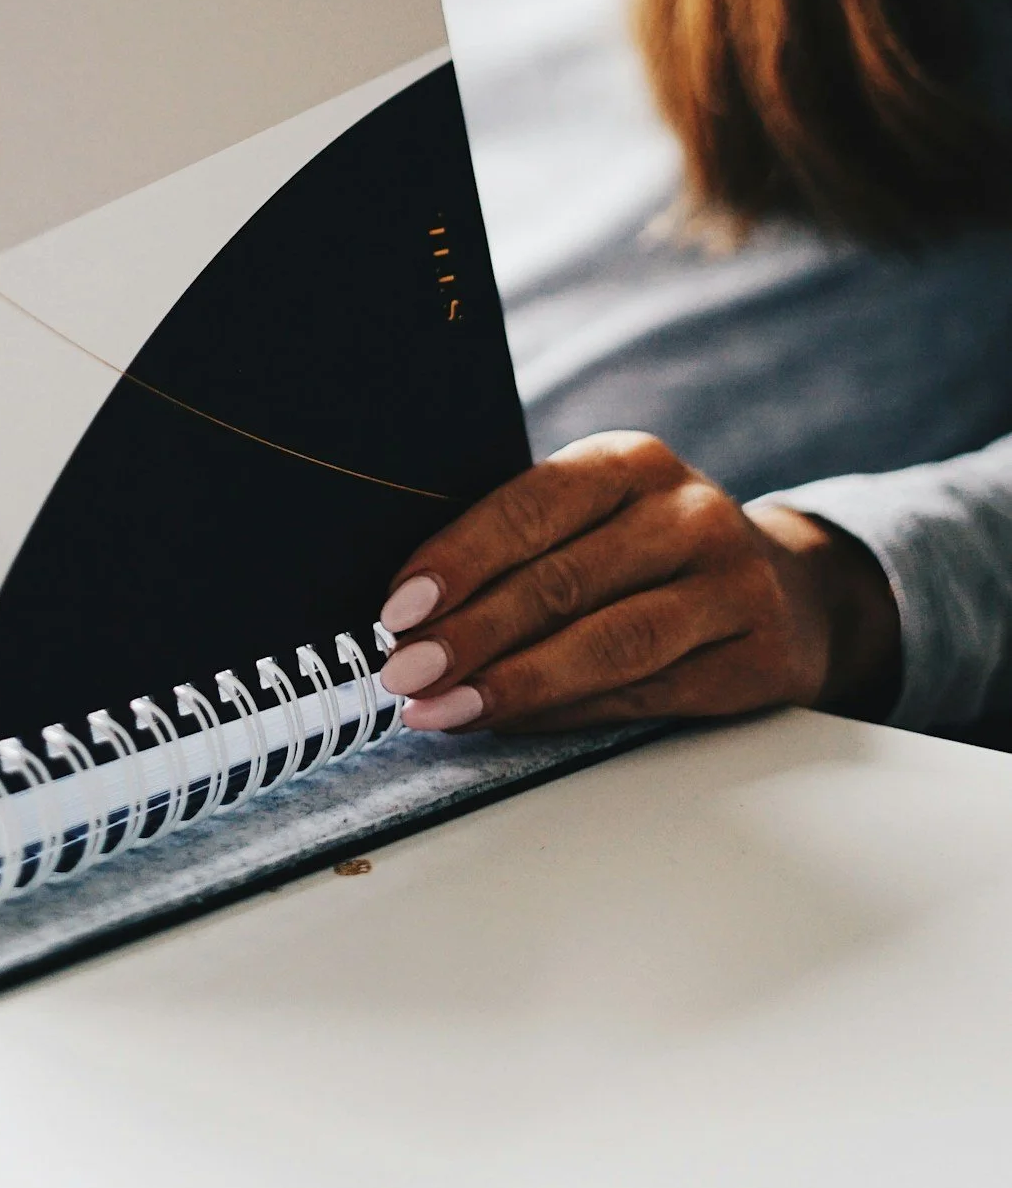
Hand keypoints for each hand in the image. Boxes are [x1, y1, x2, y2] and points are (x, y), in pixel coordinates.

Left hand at [378, 431, 900, 733]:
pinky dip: (565, 715)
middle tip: (405, 673)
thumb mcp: (598, 516)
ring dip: (514, 684)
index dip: (460, 559)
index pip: (533, 505)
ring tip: (442, 709)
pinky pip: (644, 695)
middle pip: (565, 581)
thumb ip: (521, 545)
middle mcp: (689, 515)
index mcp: (633, 462)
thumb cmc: (650, 552)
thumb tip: (407, 610)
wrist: (791, 589)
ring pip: (610, 644)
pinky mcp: (758, 659)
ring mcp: (732, 587)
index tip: (397, 608)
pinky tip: (508, 725)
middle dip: (472, 633)